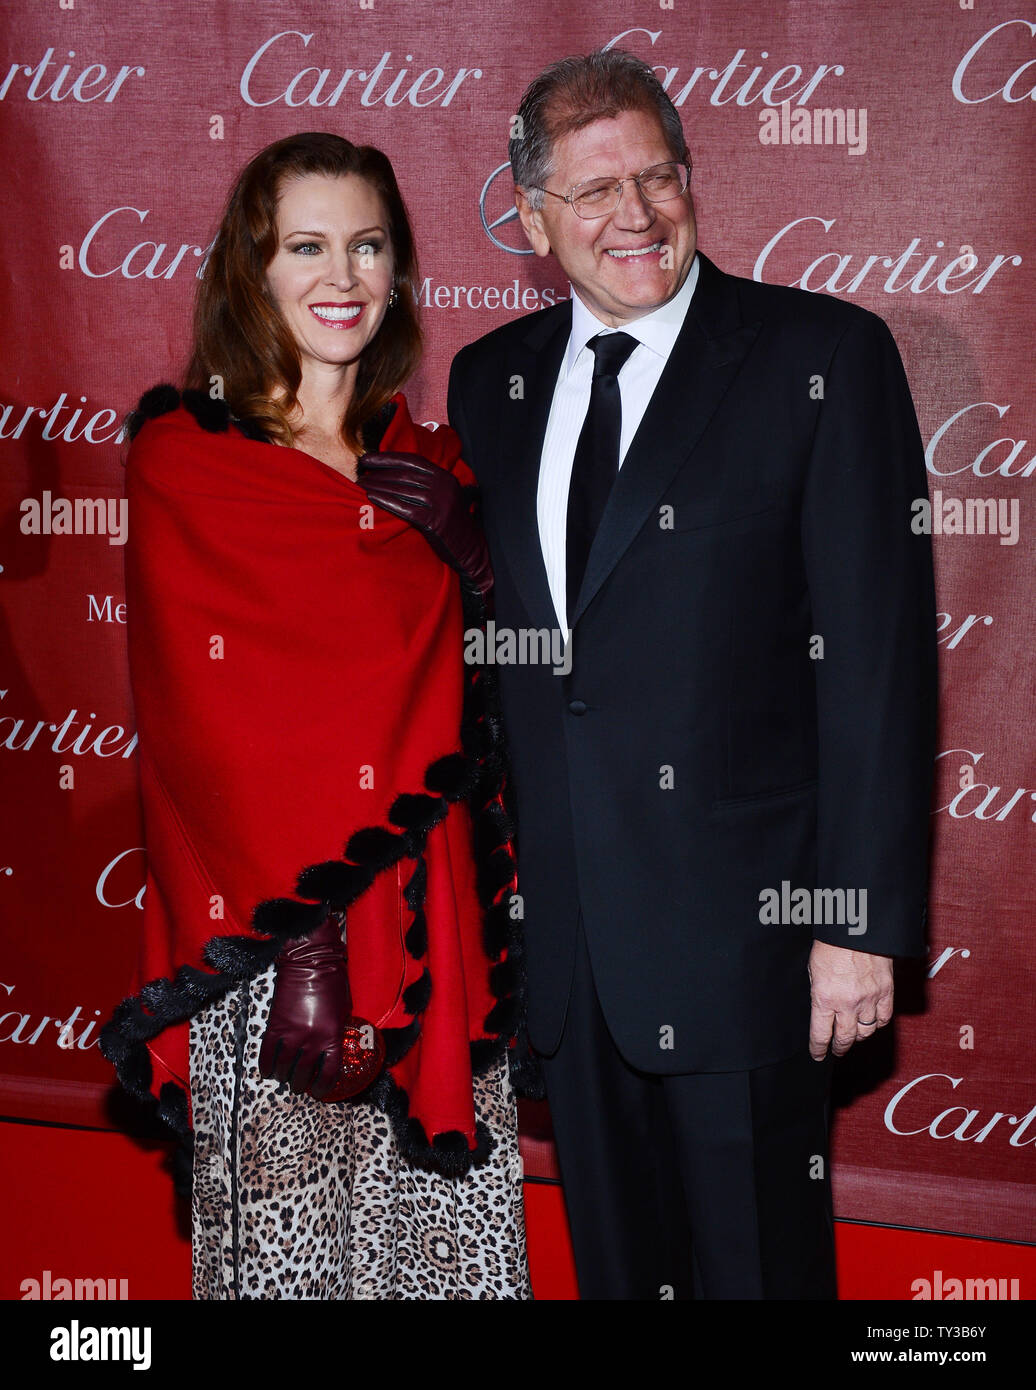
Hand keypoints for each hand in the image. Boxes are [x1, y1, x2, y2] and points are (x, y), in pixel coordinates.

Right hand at [258, 912, 350, 1098]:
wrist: (310, 961)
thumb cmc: (333, 981)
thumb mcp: (344, 1010)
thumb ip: (337, 1032)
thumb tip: (333, 1048)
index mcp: (332, 1036)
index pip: (328, 1073)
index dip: (323, 1088)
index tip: (320, 1092)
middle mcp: (311, 1040)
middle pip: (303, 1074)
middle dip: (301, 1084)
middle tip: (300, 1085)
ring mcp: (291, 1034)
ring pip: (283, 1068)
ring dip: (283, 1076)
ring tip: (284, 1078)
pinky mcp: (274, 1026)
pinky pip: (267, 1054)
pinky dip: (266, 1065)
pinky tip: (268, 1070)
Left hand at [356, 450, 492, 597]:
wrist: (470, 548)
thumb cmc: (453, 522)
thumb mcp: (447, 495)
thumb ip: (429, 482)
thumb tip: (400, 472)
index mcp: (445, 476)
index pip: (411, 461)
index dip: (387, 458)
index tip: (368, 458)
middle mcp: (443, 486)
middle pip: (404, 475)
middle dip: (379, 473)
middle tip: (360, 474)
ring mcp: (439, 503)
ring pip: (401, 490)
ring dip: (378, 486)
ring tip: (362, 485)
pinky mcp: (433, 521)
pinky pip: (404, 508)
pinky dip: (386, 501)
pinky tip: (372, 498)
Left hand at [807, 940, 892, 1059]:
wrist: (856, 927)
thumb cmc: (830, 944)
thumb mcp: (813, 969)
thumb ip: (818, 992)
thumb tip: (821, 1009)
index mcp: (824, 998)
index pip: (820, 1034)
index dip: (818, 1048)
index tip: (818, 1055)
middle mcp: (847, 1003)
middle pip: (845, 1038)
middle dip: (839, 1047)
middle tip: (837, 1050)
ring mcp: (869, 999)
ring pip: (866, 1031)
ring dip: (858, 1035)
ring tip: (853, 1035)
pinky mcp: (886, 991)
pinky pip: (884, 1017)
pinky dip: (877, 1023)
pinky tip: (872, 1022)